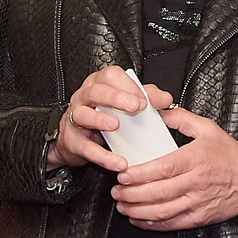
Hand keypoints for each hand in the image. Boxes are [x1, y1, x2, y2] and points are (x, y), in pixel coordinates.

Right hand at [45, 65, 174, 171]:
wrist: (76, 140)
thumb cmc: (102, 115)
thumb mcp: (123, 104)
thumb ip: (145, 98)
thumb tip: (164, 98)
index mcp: (99, 84)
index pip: (111, 76)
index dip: (128, 85)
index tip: (144, 99)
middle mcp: (84, 97)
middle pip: (96, 91)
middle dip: (116, 98)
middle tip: (135, 107)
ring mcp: (76, 118)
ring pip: (83, 114)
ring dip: (100, 119)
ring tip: (116, 125)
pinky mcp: (72, 141)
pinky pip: (86, 147)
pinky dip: (103, 156)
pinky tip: (118, 161)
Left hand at [110, 107, 237, 230]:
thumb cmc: (232, 156)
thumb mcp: (208, 129)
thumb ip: (181, 118)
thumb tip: (158, 113)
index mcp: (196, 159)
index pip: (163, 169)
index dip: (140, 174)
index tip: (123, 174)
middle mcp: (196, 182)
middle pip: (158, 192)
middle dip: (132, 194)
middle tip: (117, 191)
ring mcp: (198, 202)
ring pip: (162, 211)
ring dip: (138, 211)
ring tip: (123, 206)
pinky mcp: (200, 217)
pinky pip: (172, 223)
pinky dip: (153, 224)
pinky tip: (140, 219)